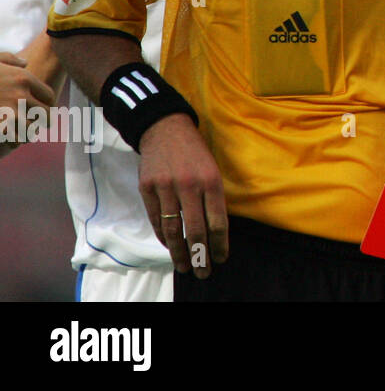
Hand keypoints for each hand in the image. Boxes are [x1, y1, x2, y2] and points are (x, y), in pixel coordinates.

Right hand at [0, 52, 56, 157]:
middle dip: (44, 120)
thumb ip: (11, 60)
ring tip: (24, 132)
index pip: (49, 96)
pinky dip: (13, 140)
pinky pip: (14, 139)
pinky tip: (9, 137)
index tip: (43, 108)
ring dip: (28, 132)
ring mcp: (8, 112)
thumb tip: (25, 63)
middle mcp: (20, 95)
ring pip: (31, 130)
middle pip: (46, 115)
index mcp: (23, 79)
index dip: (48, 104)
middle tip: (40, 123)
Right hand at [137, 113, 227, 277]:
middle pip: (195, 230)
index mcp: (211, 180)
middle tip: (203, 272)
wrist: (165, 129)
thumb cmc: (195, 152)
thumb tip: (215, 232)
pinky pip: (155, 220)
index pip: (217, 221)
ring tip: (184, 266)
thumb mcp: (213, 169)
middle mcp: (189, 185)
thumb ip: (214, 197)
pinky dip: (162, 237)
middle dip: (200, 255)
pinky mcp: (147, 188)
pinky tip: (169, 247)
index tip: (221, 259)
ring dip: (179, 252)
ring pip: (172, 229)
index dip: (220, 244)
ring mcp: (166, 187)